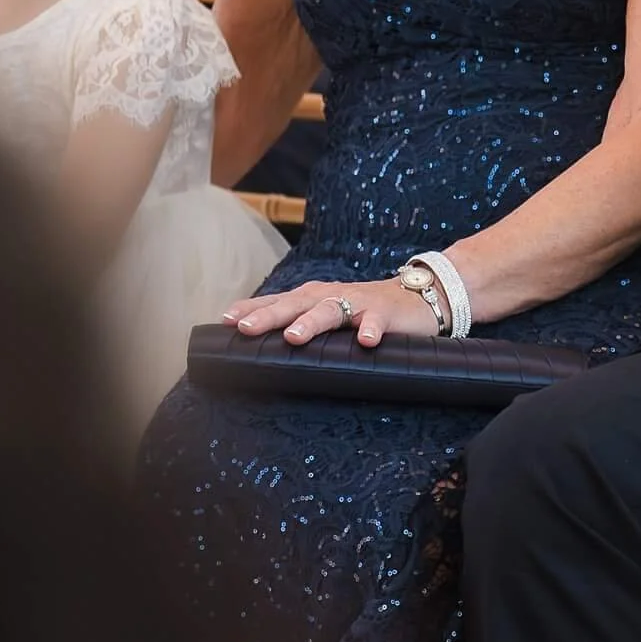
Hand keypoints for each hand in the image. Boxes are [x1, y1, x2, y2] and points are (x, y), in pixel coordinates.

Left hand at [222, 278, 440, 345]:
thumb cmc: (362, 310)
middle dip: (269, 315)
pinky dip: (371, 330)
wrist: (416, 297)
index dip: (251, 309)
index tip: (224, 320)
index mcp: (312, 297)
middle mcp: (331, 296)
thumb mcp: (327, 314)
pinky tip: (366, 341)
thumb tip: (259, 345)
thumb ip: (300, 324)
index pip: (276, 301)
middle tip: (245, 328)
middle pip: (295, 304)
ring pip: (330, 310)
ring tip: (294, 336)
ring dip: (312, 322)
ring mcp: (358, 303)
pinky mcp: (385, 313)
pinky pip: (376, 321)